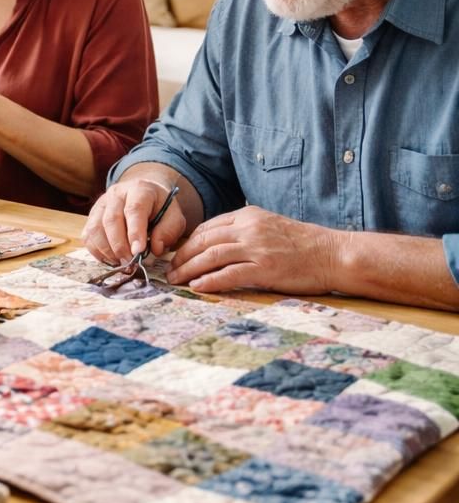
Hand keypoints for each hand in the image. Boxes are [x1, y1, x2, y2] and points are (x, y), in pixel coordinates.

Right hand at [84, 177, 188, 263]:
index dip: (135, 232)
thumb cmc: (159, 208)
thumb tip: (155, 249)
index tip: (138, 252)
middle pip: (111, 220)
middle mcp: (116, 194)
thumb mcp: (174, 217)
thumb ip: (168, 231)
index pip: (134, 210)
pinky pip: (88, 235)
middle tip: (129, 263)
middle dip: (119, 246)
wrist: (142, 193)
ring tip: (121, 262)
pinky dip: (97, 251)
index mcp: (140, 190)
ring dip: (107, 250)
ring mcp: (101, 204)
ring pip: (96, 228)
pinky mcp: (92, 215)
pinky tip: (110, 258)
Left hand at [163, 207, 339, 293]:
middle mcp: (249, 228)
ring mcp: (257, 248)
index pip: (207, 227)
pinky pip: (229, 275)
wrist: (334, 254)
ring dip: (188, 269)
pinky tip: (197, 287)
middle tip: (169, 270)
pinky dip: (209, 281)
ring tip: (176, 280)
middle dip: (181, 256)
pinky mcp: (265, 268)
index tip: (175, 254)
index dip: (187, 242)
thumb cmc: (303, 244)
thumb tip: (214, 244)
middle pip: (203, 241)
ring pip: (211, 256)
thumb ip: (243, 231)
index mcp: (248, 215)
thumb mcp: (269, 226)